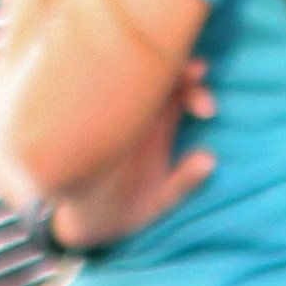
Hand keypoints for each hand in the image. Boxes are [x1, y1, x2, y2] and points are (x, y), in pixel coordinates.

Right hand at [47, 59, 213, 249]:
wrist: (76, 223)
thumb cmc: (123, 206)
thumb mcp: (158, 198)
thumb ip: (184, 180)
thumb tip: (209, 159)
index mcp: (155, 123)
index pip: (178, 89)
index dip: (195, 90)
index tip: (207, 111)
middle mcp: (133, 109)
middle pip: (155, 68)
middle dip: (174, 64)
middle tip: (195, 72)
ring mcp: (107, 107)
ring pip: (125, 69)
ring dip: (146, 62)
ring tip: (168, 71)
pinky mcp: (80, 111)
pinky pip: (90, 84)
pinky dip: (103, 73)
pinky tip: (116, 76)